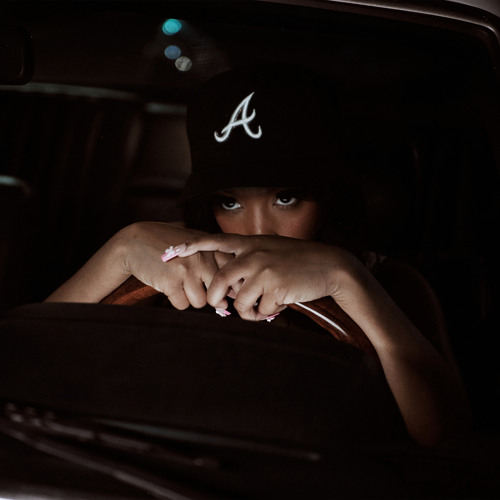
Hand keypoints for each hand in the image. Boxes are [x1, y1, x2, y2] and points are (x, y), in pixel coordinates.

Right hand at [121, 222, 232, 309]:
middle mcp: (202, 258)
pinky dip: (176, 300)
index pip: (231, 274)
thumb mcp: (195, 245)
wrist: (135, 241)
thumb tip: (226, 304)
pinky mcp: (171, 282)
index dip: (227, 286)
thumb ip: (214, 264)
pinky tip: (168, 285)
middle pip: (218, 292)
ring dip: (190, 298)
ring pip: (200, 302)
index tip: (219, 288)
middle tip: (194, 287)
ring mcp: (186, 270)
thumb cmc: (169, 245)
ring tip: (180, 283)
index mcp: (211, 247)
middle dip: (209, 295)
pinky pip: (182, 305)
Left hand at [179, 233, 353, 320]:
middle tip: (219, 307)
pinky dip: (267, 314)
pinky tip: (280, 305)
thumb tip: (233, 289)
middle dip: (215, 299)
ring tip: (263, 309)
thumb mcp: (272, 250)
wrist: (330, 265)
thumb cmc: (299, 260)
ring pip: (240, 302)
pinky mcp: (276, 287)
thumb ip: (250, 262)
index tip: (174, 250)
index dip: (193, 245)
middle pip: (219, 281)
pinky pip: (261, 310)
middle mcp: (254, 254)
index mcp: (251, 244)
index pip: (216, 241)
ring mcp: (264, 270)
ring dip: (249, 312)